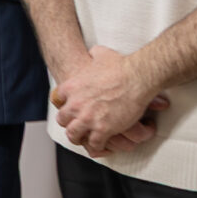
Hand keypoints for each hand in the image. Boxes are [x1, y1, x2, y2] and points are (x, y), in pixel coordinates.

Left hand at [52, 46, 169, 156]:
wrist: (137, 77)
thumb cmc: (121, 66)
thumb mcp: (100, 55)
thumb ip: (93, 54)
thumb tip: (94, 51)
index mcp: (71, 87)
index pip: (60, 100)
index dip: (67, 105)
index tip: (74, 108)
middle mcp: (75, 104)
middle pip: (63, 119)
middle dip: (70, 122)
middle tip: (78, 125)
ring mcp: (87, 118)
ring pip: (74, 135)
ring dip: (80, 137)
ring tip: (85, 138)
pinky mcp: (102, 130)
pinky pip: (94, 144)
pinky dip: (98, 145)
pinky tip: (102, 144)